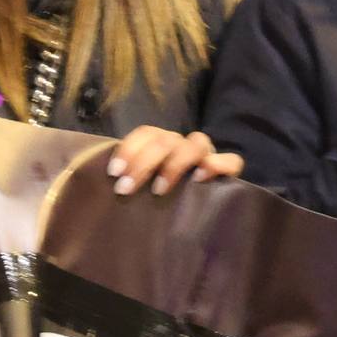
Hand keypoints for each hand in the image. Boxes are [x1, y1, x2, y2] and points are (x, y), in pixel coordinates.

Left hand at [105, 126, 243, 195]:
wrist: (204, 203)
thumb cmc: (165, 196)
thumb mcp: (144, 185)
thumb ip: (131, 180)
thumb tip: (105, 187)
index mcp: (162, 143)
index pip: (146, 133)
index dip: (129, 149)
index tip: (114, 173)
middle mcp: (183, 144)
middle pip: (165, 140)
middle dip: (142, 163)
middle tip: (125, 189)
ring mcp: (207, 154)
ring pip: (195, 143)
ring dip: (174, 164)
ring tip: (159, 189)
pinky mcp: (228, 169)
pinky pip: (231, 161)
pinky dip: (218, 164)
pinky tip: (201, 178)